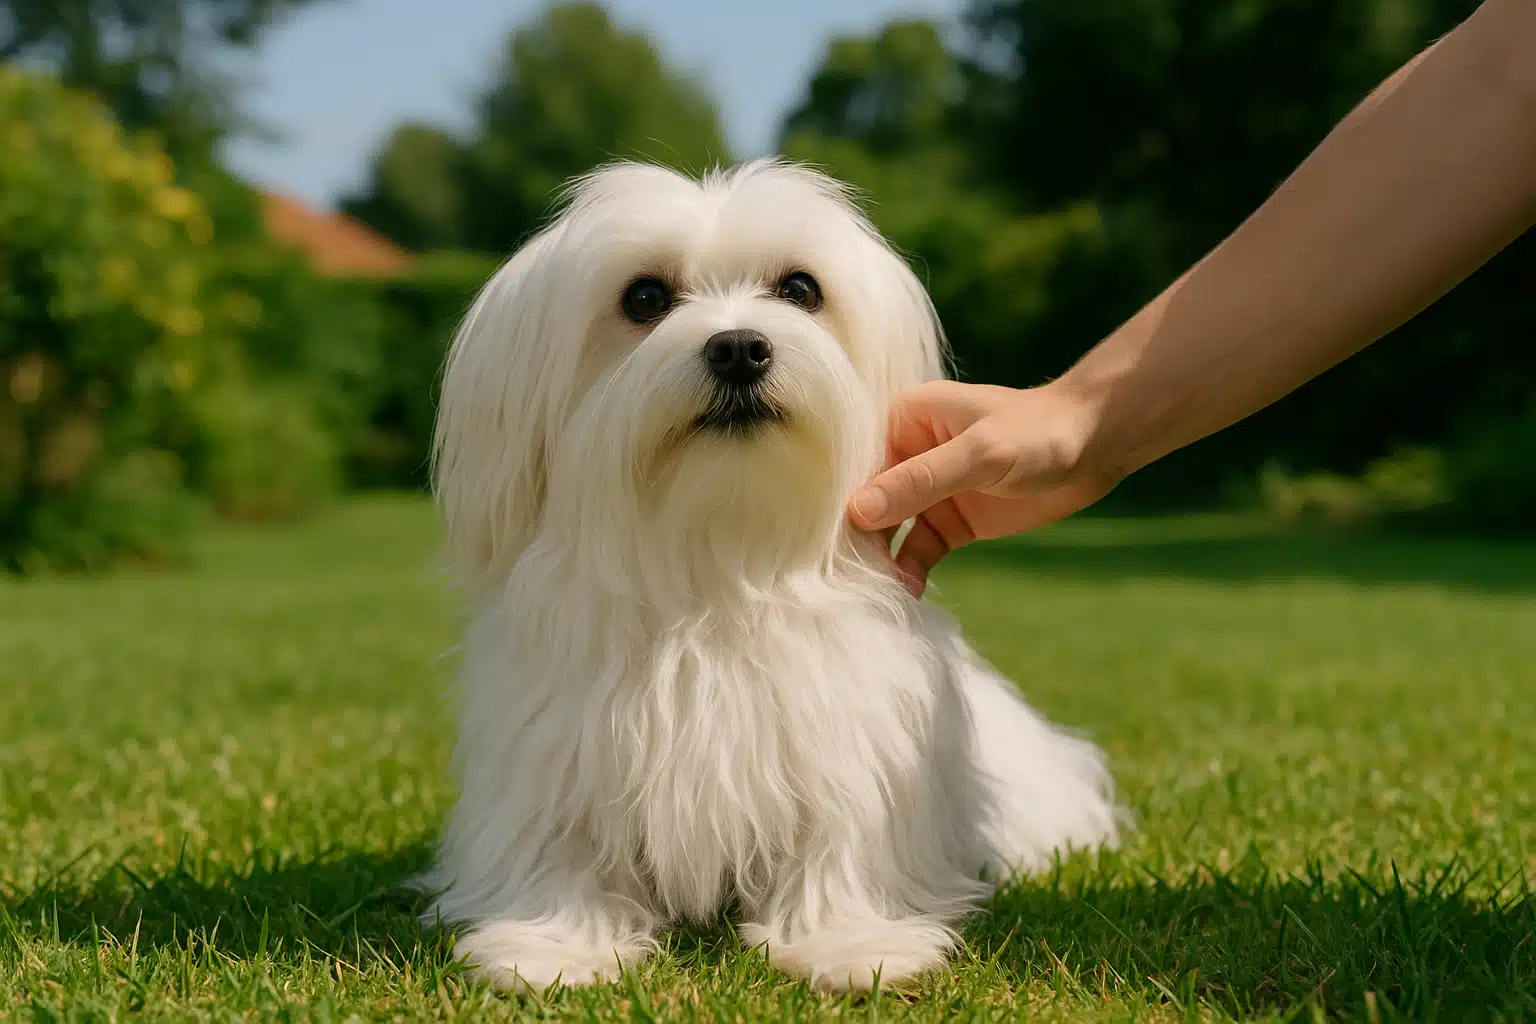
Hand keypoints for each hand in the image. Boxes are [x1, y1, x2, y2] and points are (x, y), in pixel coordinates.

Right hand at [848, 380, 1120, 596]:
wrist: (1096, 446)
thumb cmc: (1038, 432)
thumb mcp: (979, 454)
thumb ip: (921, 481)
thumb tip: (859, 511)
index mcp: (903, 420)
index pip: (858, 464)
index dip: (840, 499)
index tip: (822, 538)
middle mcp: (907, 454)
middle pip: (868, 501)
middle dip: (858, 537)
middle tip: (845, 579)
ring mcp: (929, 490)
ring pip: (890, 530)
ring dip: (883, 560)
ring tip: (876, 593)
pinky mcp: (950, 521)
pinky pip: (919, 549)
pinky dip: (911, 571)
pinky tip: (907, 593)